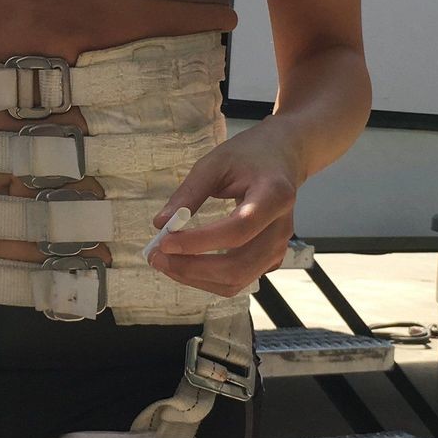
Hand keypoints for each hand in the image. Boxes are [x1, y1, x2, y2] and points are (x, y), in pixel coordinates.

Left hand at [146, 123, 301, 295]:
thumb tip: (161, 223)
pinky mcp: (269, 259)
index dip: (199, 241)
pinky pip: (238, 280)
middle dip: (192, 268)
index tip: (164, 241)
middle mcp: (281, 228)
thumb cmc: (249, 157)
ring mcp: (278, 248)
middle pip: (238, 265)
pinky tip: (185, 263)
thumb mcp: (215, 163)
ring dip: (196, 278)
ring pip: (237, 281)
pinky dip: (208, 279)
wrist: (281, 158)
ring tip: (165, 262)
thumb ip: (189, 192)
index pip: (238, 229)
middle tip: (156, 257)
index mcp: (274, 196)